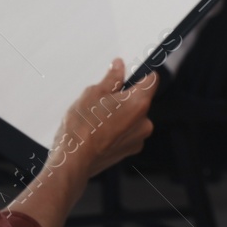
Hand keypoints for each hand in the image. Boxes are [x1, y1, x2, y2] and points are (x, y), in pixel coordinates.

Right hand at [51, 59, 157, 179]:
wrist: (75, 159)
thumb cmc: (82, 127)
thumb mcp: (93, 93)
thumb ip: (111, 78)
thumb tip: (119, 67)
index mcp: (138, 103)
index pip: (151, 80)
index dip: (140, 72)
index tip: (130, 70)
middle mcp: (144, 122)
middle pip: (140, 99)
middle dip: (124, 95)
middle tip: (103, 95)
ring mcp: (138, 138)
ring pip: (133, 116)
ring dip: (120, 112)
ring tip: (98, 114)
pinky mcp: (130, 150)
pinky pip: (128, 131)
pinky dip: (118, 127)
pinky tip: (99, 127)